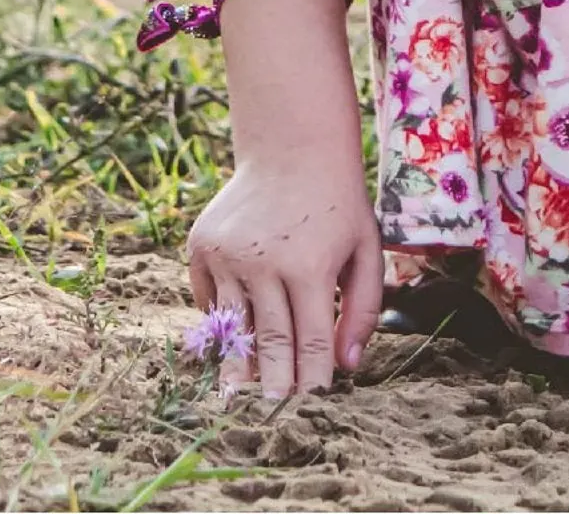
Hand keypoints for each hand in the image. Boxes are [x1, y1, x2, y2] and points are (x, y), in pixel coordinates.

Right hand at [185, 139, 383, 399]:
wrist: (291, 146)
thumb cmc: (337, 202)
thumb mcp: (366, 246)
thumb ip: (362, 306)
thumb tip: (348, 365)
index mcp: (311, 266)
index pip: (311, 341)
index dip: (312, 378)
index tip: (313, 407)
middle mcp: (265, 263)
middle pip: (270, 342)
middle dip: (272, 385)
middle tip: (271, 420)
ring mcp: (228, 255)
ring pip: (234, 325)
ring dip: (237, 364)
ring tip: (236, 400)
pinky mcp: (202, 246)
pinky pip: (209, 297)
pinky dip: (220, 318)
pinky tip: (229, 337)